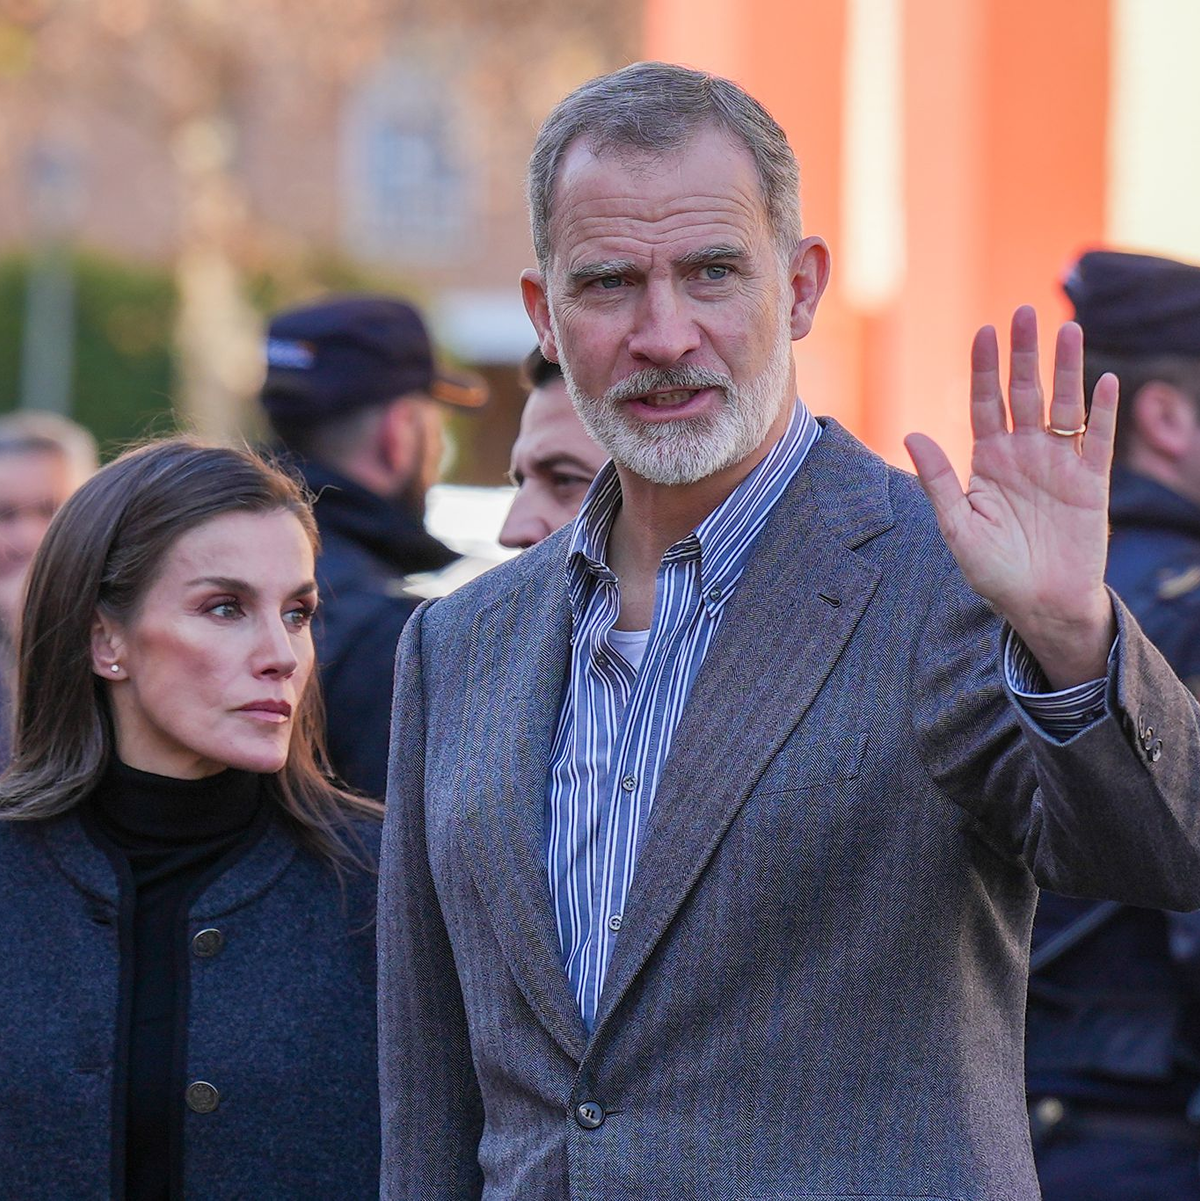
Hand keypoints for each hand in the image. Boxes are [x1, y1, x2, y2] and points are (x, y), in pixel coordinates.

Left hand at [905, 305, 1117, 688]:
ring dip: (1066, 369)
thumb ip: (939, 480)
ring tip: (1068, 330)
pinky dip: (1102, 412)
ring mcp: (1059, 465)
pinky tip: (1103, 381)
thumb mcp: (957, 526)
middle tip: (1023, 313)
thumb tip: (912, 434)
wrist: (1038, 605)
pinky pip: (1097, 441)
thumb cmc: (993, 570)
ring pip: (1062, 406)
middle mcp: (1023, 455)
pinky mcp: (1090, 483)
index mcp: (988, 462)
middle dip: (1023, 354)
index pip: (984, 405)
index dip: (984, 369)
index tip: (983, 332)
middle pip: (1023, 394)